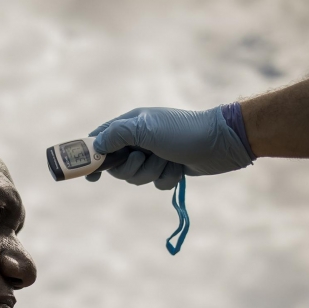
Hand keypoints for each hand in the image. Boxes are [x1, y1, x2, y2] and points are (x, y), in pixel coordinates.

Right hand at [85, 106, 253, 188]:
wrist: (220, 143)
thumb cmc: (182, 132)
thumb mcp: (145, 129)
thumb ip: (116, 135)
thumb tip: (95, 146)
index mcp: (131, 124)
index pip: (101, 139)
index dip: (91, 156)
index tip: (88, 174)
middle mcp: (140, 139)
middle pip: (118, 165)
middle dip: (132, 168)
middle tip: (144, 159)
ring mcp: (154, 154)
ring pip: (137, 177)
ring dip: (153, 173)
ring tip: (168, 161)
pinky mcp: (168, 168)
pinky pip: (156, 183)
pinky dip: (167, 178)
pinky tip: (179, 168)